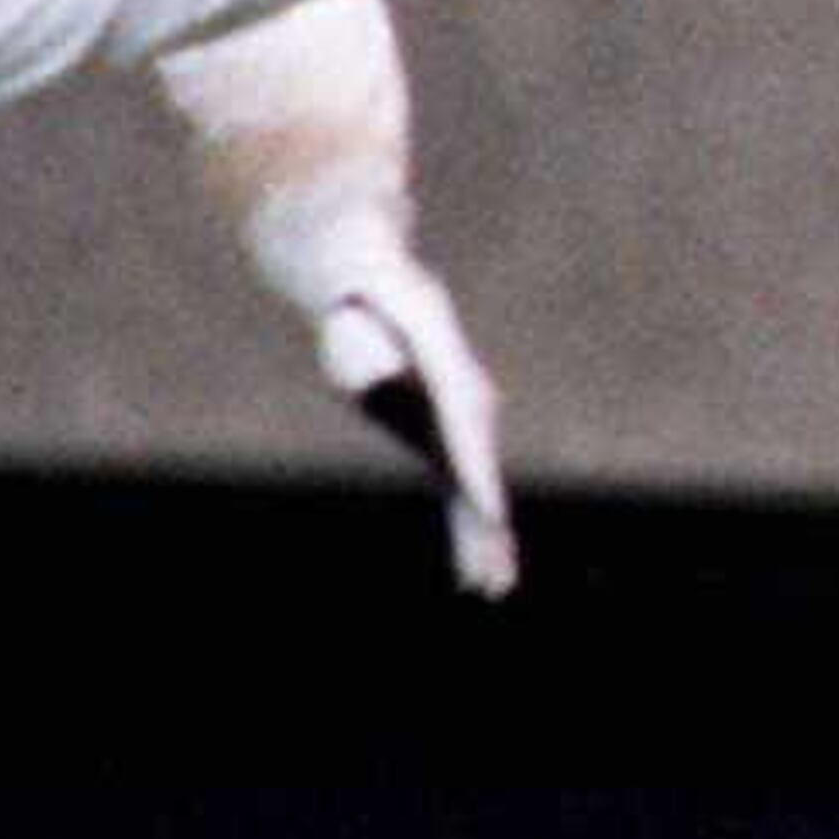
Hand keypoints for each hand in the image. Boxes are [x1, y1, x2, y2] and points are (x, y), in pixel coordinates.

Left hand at [315, 254, 517, 595]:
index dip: (475, 466)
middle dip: (485, 516)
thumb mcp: (343, 284)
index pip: (461, 417)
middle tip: (495, 569)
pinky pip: (456, 475)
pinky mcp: (435, 418)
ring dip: (482, 533)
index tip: (489, 507)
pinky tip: (475, 565)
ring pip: (472, 474)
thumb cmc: (345, 269)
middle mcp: (457, 379)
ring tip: (491, 586)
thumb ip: (355, 327)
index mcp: (439, 346)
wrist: (355, 252)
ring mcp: (451, 400)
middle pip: (476, 456)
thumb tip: (372, 382)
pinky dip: (466, 519)